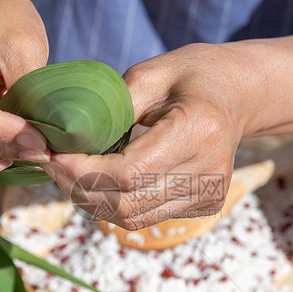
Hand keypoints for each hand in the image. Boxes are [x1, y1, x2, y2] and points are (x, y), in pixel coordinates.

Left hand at [46, 43, 258, 229]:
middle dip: (79, 188)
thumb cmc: (193, 76)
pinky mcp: (205, 205)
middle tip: (52, 164)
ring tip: (69, 173)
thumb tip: (68, 140)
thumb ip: (113, 108)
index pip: (129, 173)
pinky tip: (98, 180)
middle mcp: (208, 171)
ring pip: (132, 217)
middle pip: (127, 203)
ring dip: (92, 200)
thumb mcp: (152, 74)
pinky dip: (113, 203)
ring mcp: (209, 194)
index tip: (54, 154)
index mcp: (197, 130)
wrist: (241, 94)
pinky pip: (145, 217)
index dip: (83, 172)